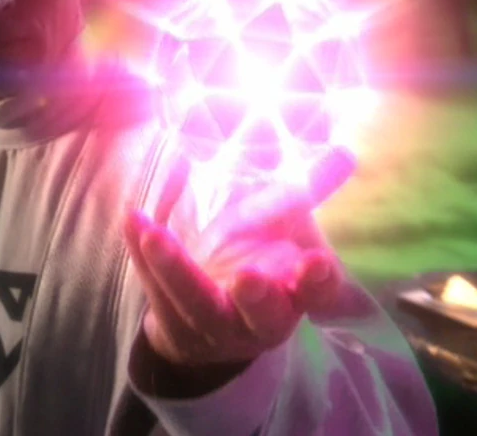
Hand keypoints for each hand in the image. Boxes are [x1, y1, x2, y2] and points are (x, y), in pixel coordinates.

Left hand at [123, 148, 355, 371]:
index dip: (318, 282)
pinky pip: (152, 286)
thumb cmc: (262, 268)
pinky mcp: (172, 319)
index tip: (317, 263)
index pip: (316, 295)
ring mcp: (212, 324)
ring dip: (176, 270)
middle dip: (257, 299)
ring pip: (195, 303)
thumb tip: (344, 153)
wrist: (212, 323)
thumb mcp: (287, 234)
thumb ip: (307, 193)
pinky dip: (139, 253)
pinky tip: (132, 220)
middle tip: (248, 277)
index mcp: (295, 296)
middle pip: (261, 316)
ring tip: (155, 235)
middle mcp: (257, 318)